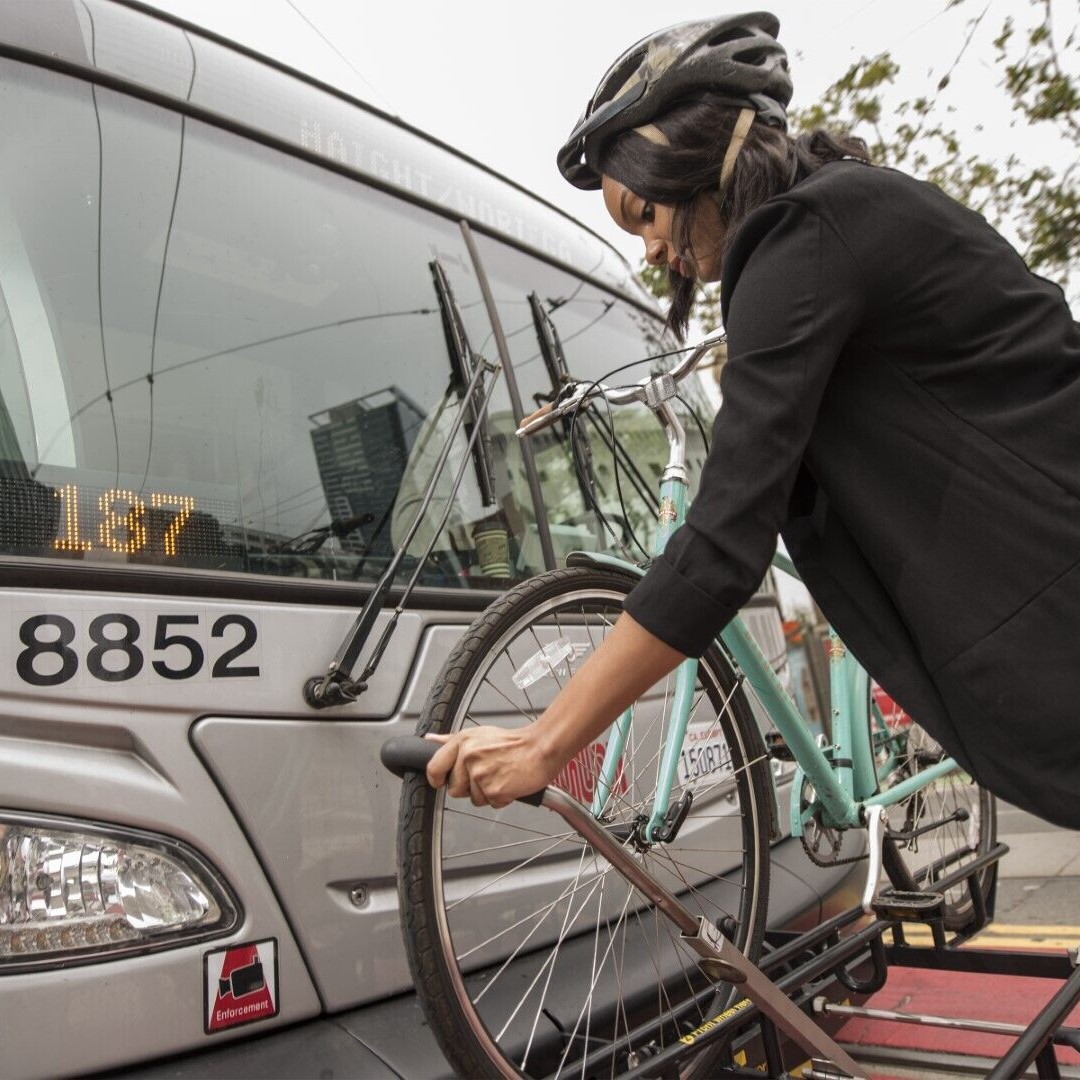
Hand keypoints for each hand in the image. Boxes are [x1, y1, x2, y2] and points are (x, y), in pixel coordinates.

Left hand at [426, 726, 557, 808]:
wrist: (541, 748)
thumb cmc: (513, 743)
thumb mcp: (478, 734)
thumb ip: (450, 740)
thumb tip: (429, 740)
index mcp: (462, 742)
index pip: (434, 767)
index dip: (437, 779)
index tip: (442, 781)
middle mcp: (469, 757)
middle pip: (454, 789)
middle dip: (470, 787)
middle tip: (488, 773)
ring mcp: (481, 775)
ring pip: (474, 799)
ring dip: (487, 793)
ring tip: (501, 776)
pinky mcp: (495, 790)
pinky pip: (491, 803)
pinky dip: (501, 798)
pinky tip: (508, 783)